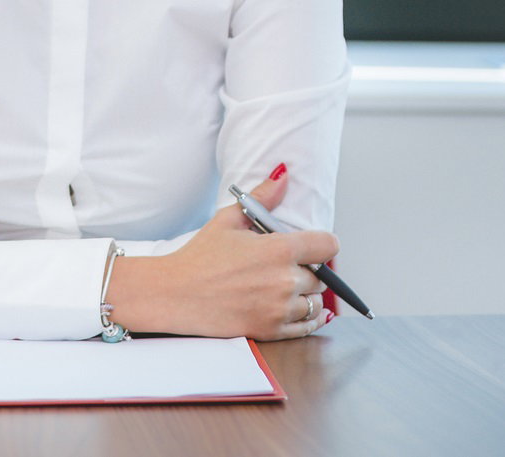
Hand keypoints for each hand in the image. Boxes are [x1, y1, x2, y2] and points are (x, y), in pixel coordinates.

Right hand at [106, 164, 337, 339]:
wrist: (175, 294)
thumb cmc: (199, 256)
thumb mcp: (228, 220)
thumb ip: (263, 197)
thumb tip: (284, 174)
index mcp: (278, 250)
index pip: (328, 245)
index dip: (322, 244)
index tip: (313, 247)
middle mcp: (285, 280)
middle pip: (322, 276)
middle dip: (309, 270)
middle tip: (287, 267)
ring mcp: (279, 309)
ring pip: (315, 302)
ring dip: (305, 295)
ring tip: (284, 288)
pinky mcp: (272, 330)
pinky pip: (307, 326)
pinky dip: (307, 318)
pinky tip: (297, 309)